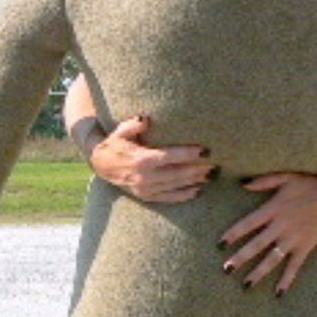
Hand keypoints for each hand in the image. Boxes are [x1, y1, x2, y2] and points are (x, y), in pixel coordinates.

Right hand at [90, 115, 216, 202]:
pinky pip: (168, 198)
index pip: (168, 156)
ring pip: (175, 186)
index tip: (204, 150)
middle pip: (176, 173)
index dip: (187, 154)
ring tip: (211, 175)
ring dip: (194, 181)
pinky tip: (198, 190)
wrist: (101, 165)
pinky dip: (184, 195)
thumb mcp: (120, 131)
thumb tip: (146, 118)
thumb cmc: (115, 143)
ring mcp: (145, 189)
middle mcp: (143, 177)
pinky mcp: (146, 197)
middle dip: (197, 169)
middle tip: (215, 164)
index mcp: (140, 159)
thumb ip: (134, 125)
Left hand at [219, 172, 316, 294]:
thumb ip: (264, 181)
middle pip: (257, 245)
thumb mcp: (286, 177)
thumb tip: (242, 184)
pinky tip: (278, 293)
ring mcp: (294, 238)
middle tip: (226, 270)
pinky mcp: (306, 247)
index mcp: (273, 209)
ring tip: (245, 285)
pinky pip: (294, 266)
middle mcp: (281, 226)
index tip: (220, 245)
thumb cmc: (309, 185)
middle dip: (240, 258)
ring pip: (273, 259)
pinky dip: (286, 280)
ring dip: (258, 273)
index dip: (233, 234)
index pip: (248, 224)